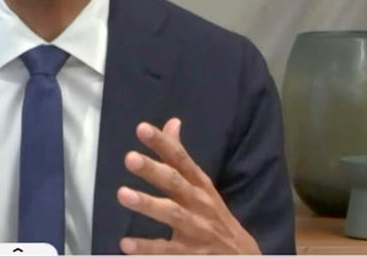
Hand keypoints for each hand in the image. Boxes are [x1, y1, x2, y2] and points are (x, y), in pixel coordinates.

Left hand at [117, 118, 259, 254]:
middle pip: (176, 183)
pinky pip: (167, 251)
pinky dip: (147, 248)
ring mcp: (196, 229)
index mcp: (199, 184)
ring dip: (148, 204)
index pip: (180, 159)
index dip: (162, 143)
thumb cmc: (214, 215)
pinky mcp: (191, 253)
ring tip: (123, 194)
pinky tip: (126, 244)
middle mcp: (199, 203)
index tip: (142, 129)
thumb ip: (181, 156)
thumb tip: (172, 122)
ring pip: (172, 214)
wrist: (243, 256)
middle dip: (153, 170)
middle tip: (130, 158)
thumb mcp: (201, 184)